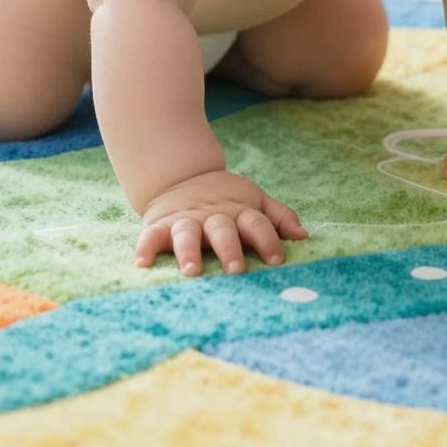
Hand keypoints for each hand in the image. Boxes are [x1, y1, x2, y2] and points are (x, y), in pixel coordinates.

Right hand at [137, 167, 308, 275]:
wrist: (182, 175)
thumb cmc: (227, 199)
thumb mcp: (255, 201)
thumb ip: (279, 217)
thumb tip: (304, 236)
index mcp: (239, 211)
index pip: (257, 223)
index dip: (268, 240)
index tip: (277, 260)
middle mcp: (213, 217)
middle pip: (222, 230)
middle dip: (229, 249)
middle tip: (236, 270)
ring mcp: (186, 221)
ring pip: (187, 234)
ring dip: (188, 252)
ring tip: (191, 272)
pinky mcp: (160, 224)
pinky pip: (151, 235)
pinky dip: (145, 247)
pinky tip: (142, 263)